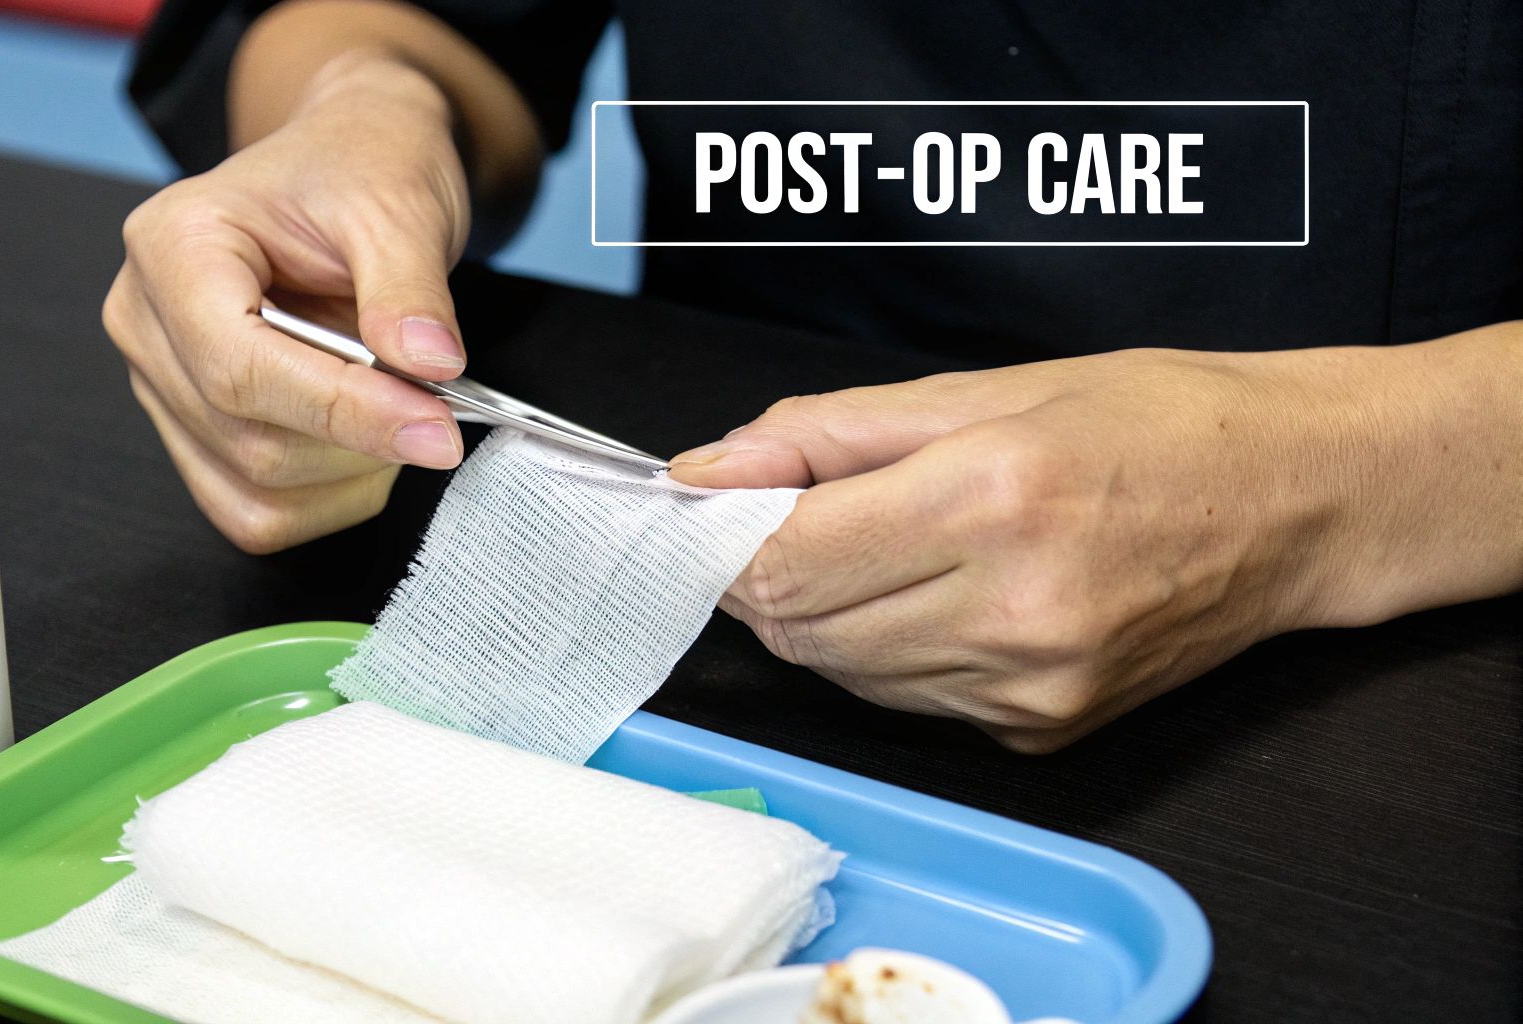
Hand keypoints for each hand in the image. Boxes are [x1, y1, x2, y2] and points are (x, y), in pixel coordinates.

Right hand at [105, 53, 469, 552]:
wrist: (350, 166)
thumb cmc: (360, 169)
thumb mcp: (400, 206)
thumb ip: (408, 290)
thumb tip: (430, 368)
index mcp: (174, 246)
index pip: (239, 368)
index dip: (342, 410)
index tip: (436, 428)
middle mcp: (146, 321)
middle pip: (247, 439)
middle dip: (360, 440)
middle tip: (443, 410)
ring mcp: (162, 384)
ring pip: (252, 488)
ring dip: (351, 472)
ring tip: (402, 406)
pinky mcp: (193, 432)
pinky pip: (254, 510)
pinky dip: (330, 497)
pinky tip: (371, 442)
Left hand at [668, 346, 1424, 751]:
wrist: (1299, 502)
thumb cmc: (1158, 423)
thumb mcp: (986, 387)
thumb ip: (832, 433)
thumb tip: (712, 471)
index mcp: (991, 500)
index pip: (787, 563)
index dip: (723, 539)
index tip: (707, 507)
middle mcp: (1011, 613)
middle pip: (801, 629)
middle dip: (768, 574)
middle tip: (791, 514)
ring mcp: (1030, 688)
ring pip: (844, 673)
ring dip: (827, 613)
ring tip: (886, 542)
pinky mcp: (1042, 734)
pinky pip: (907, 700)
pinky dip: (887, 649)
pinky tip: (939, 592)